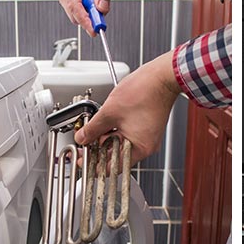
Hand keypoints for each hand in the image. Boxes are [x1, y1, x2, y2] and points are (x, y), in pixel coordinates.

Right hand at [57, 0, 114, 36]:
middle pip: (74, 14)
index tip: (94, 30)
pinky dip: (89, 12)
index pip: (74, 5)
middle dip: (89, 18)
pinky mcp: (69, 2)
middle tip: (102, 18)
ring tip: (98, 0)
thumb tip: (102, 9)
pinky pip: (79, 14)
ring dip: (90, 14)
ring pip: (76, 16)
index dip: (84, 20)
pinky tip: (94, 2)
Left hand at [74, 50, 181, 165]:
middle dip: (97, 148)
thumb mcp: (110, 112)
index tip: (82, 161)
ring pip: (120, 143)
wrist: (161, 77)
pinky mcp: (146, 126)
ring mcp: (146, 135)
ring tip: (91, 129)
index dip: (94, 165)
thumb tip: (82, 138)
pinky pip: (127, 134)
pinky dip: (114, 130)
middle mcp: (145, 145)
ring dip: (105, 137)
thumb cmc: (145, 92)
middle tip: (83, 143)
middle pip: (116, 155)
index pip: (113, 167)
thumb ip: (92, 129)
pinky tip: (104, 123)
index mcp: (139, 148)